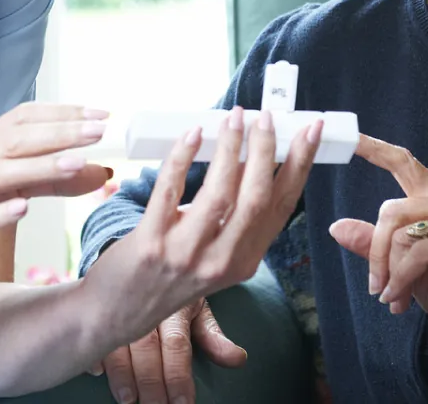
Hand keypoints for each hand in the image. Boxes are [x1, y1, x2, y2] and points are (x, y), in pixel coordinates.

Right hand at [0, 102, 111, 280]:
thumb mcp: (3, 184)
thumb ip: (49, 177)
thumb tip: (99, 169)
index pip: (26, 117)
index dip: (63, 112)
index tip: (100, 112)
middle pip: (20, 139)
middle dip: (61, 132)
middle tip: (99, 130)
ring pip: (3, 174)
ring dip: (40, 166)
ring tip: (76, 162)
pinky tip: (21, 210)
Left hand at [83, 108, 319, 365]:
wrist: (117, 311)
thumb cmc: (170, 276)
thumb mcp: (215, 257)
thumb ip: (236, 220)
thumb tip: (252, 159)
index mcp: (244, 261)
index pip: (282, 206)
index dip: (300, 165)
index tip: (310, 130)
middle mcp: (221, 261)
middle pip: (257, 197)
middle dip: (267, 150)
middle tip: (267, 117)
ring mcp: (186, 253)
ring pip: (219, 193)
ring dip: (230, 148)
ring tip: (236, 118)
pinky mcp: (150, 242)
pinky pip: (170, 190)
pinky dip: (183, 157)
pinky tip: (193, 134)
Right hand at [94, 298, 243, 403]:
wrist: (142, 255)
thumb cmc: (171, 289)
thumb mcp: (196, 307)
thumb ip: (213, 335)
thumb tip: (238, 359)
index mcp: (172, 308)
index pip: (177, 345)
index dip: (179, 376)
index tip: (183, 403)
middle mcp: (145, 308)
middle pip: (147, 349)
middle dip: (151, 384)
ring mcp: (119, 309)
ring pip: (118, 343)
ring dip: (122, 375)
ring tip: (128, 399)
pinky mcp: (97, 309)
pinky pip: (91, 331)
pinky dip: (93, 352)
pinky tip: (96, 371)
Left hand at [328, 134, 427, 371]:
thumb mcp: (401, 267)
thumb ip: (373, 245)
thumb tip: (335, 226)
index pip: (404, 165)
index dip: (375, 149)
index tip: (349, 137)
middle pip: (391, 211)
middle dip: (375, 252)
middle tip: (375, 287)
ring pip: (401, 234)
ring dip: (389, 272)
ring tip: (393, 298)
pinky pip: (417, 254)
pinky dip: (402, 280)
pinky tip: (400, 300)